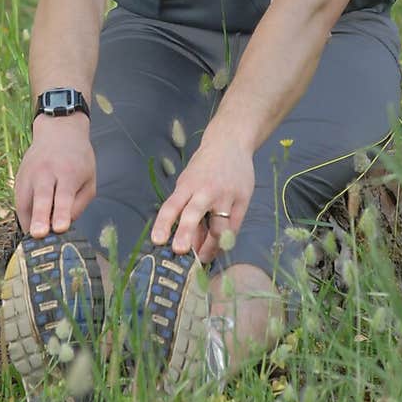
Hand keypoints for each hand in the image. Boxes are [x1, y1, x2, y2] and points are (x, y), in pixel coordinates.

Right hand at [14, 115, 95, 237]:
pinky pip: (20, 203)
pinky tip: (33, 226)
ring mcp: (29, 174)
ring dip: (29, 222)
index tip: (60, 228)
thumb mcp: (89, 180)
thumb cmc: (78, 161)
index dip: (61, 213)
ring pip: (25, 202)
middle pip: (41, 197)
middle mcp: (46, 172)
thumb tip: (62, 227)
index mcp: (68, 172)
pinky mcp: (18, 179)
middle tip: (38, 235)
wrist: (58, 132)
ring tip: (35, 237)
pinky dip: (25, 217)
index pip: (64, 196)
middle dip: (39, 217)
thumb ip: (79, 204)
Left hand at [151, 134, 254, 264]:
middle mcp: (205, 190)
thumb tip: (188, 244)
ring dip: (210, 247)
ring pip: (218, 227)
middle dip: (186, 233)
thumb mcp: (189, 183)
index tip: (158, 240)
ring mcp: (226, 195)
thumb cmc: (204, 168)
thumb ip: (186, 210)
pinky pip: (234, 227)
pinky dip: (226, 240)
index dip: (163, 223)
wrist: (230, 143)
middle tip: (180, 251)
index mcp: (187, 185)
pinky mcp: (243, 200)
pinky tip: (219, 247)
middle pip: (194, 214)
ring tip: (203, 259)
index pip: (171, 206)